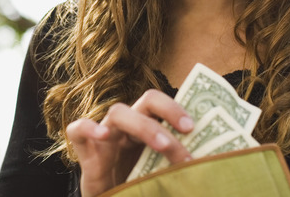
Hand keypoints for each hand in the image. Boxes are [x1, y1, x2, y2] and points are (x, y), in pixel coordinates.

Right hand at [66, 89, 194, 196]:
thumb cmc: (139, 190)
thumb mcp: (163, 176)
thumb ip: (179, 168)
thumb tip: (212, 168)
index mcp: (148, 129)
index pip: (163, 105)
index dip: (177, 108)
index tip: (193, 127)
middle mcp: (128, 127)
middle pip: (146, 101)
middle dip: (169, 111)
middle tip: (187, 130)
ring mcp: (105, 136)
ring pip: (118, 112)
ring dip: (144, 126)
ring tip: (163, 145)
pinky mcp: (85, 151)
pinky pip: (77, 129)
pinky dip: (88, 127)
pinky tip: (102, 135)